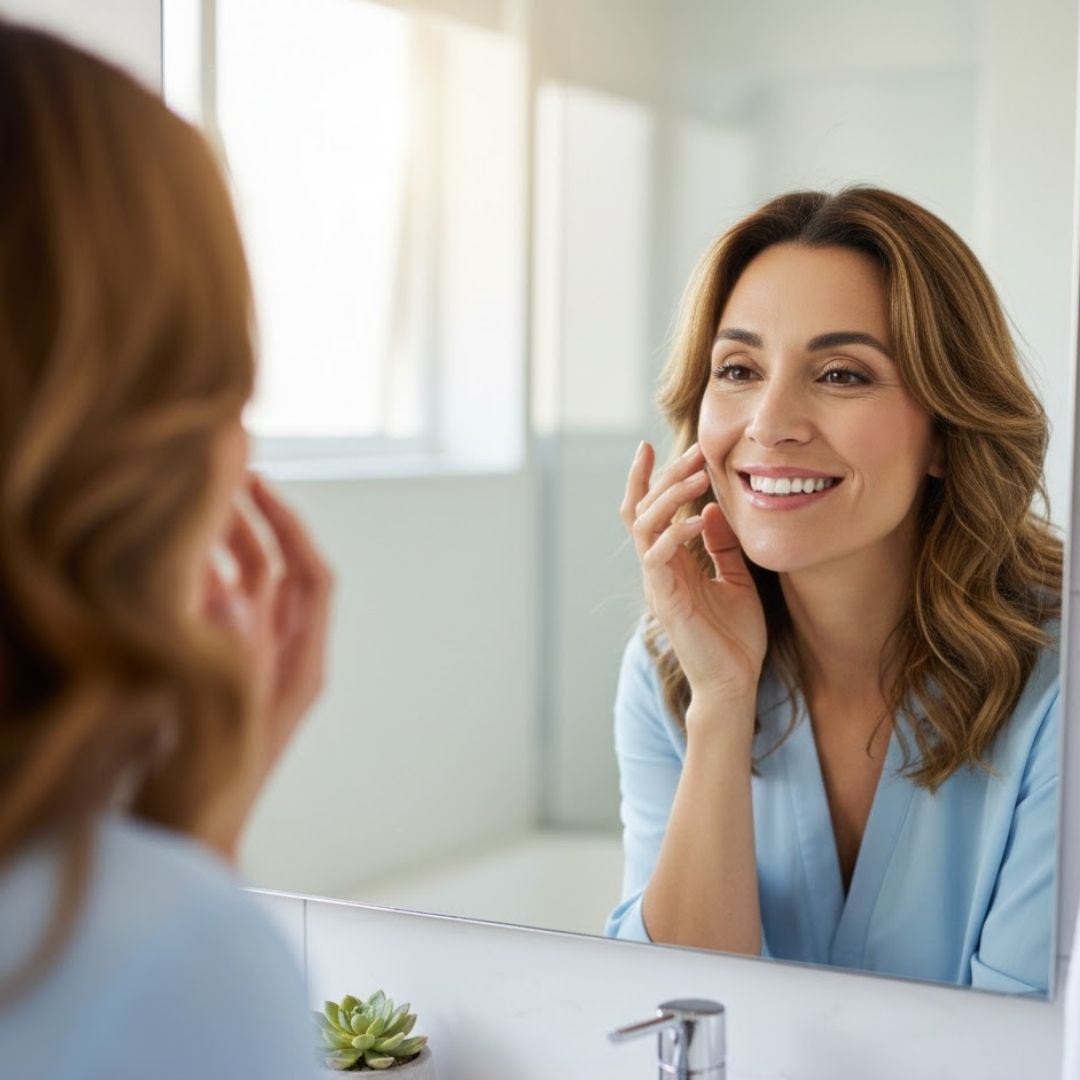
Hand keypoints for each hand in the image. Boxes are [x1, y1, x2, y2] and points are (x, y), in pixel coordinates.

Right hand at [200, 473, 332, 851]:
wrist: (187, 838)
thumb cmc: (213, 792)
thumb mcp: (228, 714)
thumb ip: (232, 652)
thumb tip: (229, 589)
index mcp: (302, 665)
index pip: (312, 577)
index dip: (290, 526)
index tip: (260, 486)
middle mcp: (280, 657)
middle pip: (275, 573)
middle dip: (252, 524)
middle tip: (219, 479)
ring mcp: (247, 664)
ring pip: (241, 589)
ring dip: (221, 548)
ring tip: (192, 507)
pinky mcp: (214, 674)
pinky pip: (211, 614)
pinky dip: (195, 582)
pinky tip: (171, 558)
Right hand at [621, 441, 765, 712]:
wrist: (733, 683)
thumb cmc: (735, 638)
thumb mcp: (736, 580)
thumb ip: (723, 547)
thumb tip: (712, 510)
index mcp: (671, 563)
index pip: (649, 512)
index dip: (647, 480)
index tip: (649, 447)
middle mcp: (658, 569)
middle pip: (643, 510)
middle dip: (664, 476)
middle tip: (692, 450)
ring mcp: (658, 583)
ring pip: (644, 526)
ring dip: (668, 497)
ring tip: (696, 475)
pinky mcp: (666, 599)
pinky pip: (658, 556)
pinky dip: (675, 532)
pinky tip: (696, 518)